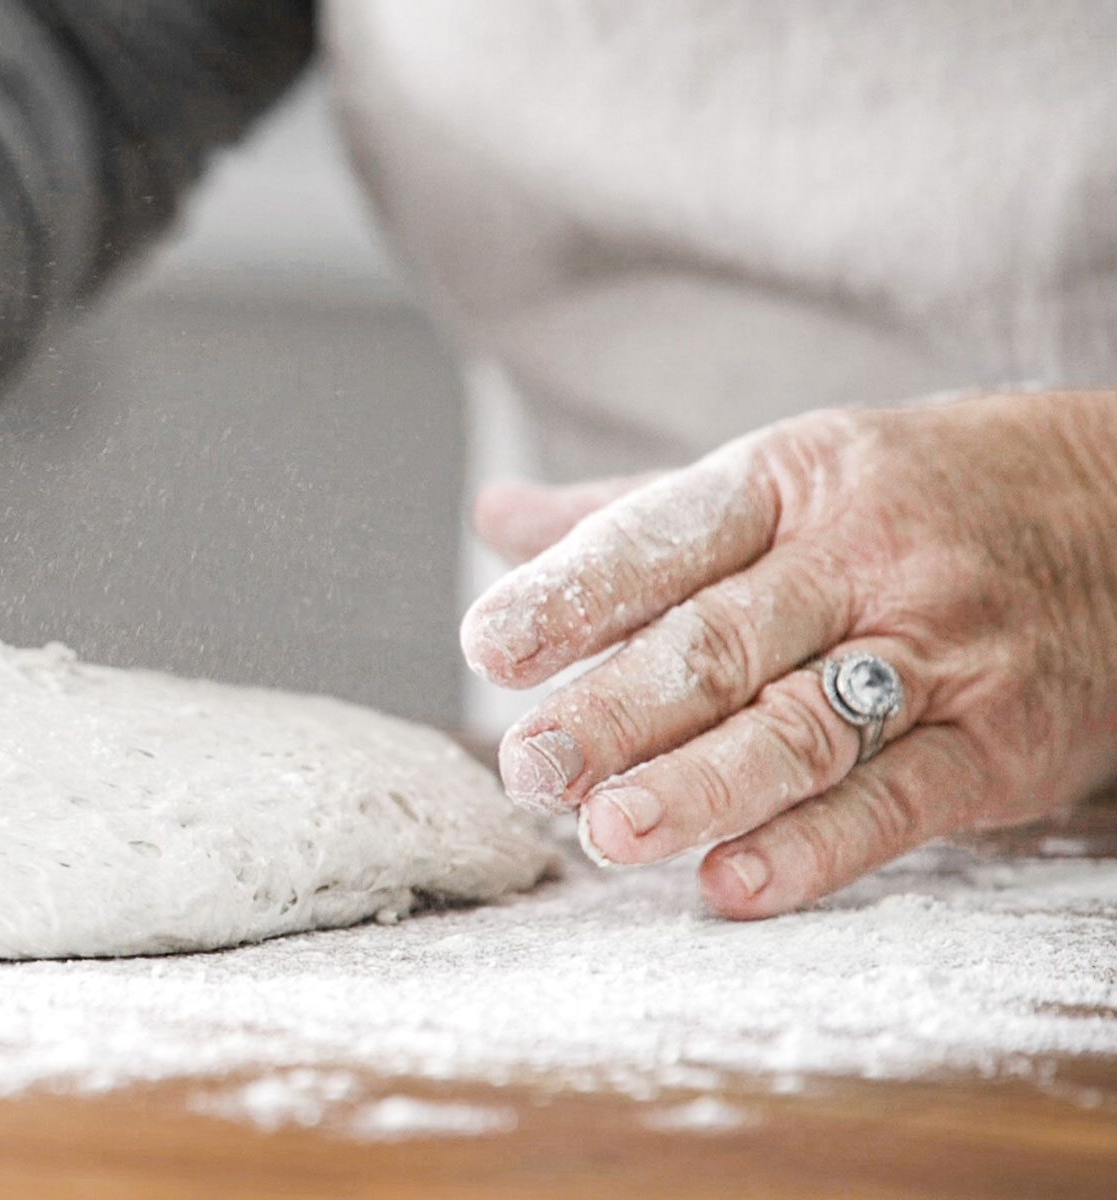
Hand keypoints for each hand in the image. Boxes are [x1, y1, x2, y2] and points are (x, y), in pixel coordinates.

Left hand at [461, 391, 1116, 917]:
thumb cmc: (914, 500)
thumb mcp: (783, 477)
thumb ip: (634, 516)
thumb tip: (498, 520)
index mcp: (788, 481)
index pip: (664, 535)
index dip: (574, 591)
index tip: (490, 645)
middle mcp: (859, 559)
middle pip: (719, 641)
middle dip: (614, 709)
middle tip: (529, 766)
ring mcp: (936, 652)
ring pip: (802, 726)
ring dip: (699, 785)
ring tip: (609, 830)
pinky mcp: (997, 743)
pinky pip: (896, 802)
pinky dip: (812, 849)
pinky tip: (731, 884)